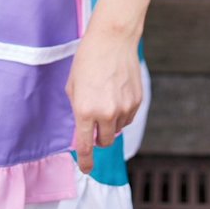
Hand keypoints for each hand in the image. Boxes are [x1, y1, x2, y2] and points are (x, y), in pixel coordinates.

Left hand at [66, 22, 142, 174]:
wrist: (113, 39)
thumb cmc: (88, 59)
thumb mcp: (72, 85)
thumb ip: (77, 109)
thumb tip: (82, 127)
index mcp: (85, 111)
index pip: (86, 147)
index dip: (86, 161)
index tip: (87, 169)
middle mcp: (106, 113)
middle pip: (105, 142)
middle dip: (99, 138)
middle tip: (95, 125)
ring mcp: (124, 108)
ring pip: (118, 130)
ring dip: (111, 124)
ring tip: (106, 99)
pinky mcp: (137, 101)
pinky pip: (128, 118)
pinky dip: (122, 114)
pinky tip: (117, 95)